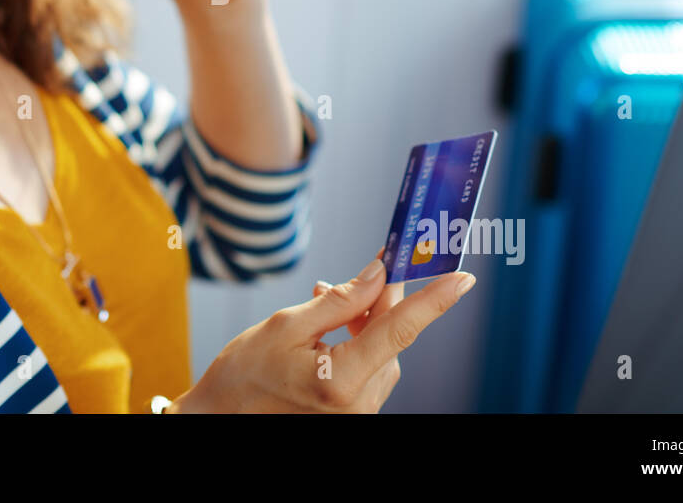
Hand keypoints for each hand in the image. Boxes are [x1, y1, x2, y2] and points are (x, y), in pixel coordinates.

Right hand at [167, 254, 474, 412]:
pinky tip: (329, 327)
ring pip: (382, 351)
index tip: (462, 277)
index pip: (397, 331)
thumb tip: (380, 273)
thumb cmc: (243, 374)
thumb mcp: (285, 325)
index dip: (432, 301)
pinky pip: (369, 368)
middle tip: (375, 263)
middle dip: (382, 299)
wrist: (220, 418)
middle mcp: (357, 405)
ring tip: (326, 299)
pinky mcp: (352, 413)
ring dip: (365, 320)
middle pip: (390, 338)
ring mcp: (357, 414)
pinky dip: (357, 341)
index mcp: (340, 382)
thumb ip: (339, 301)